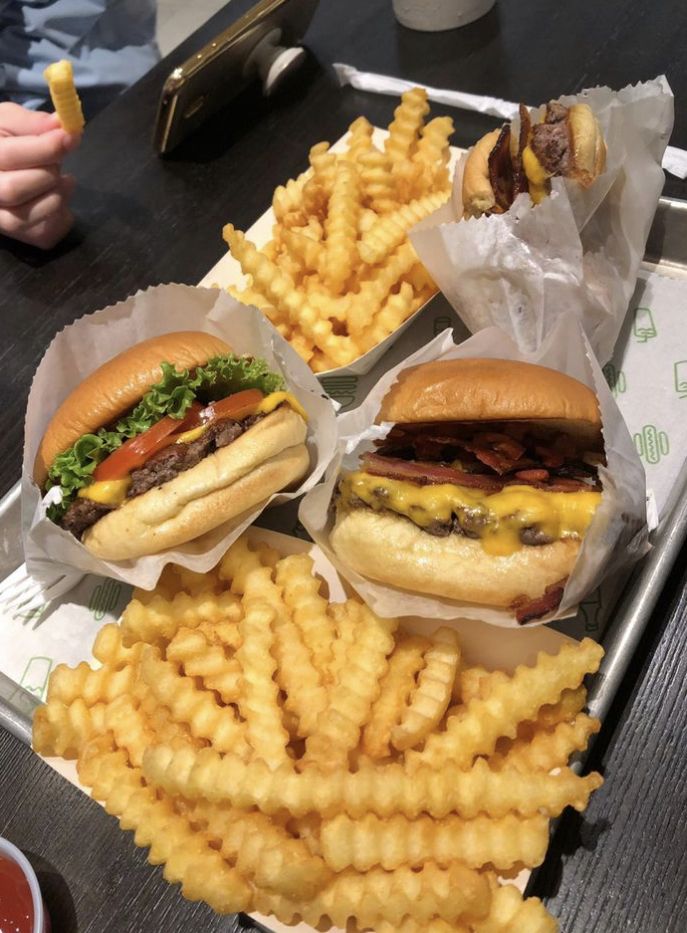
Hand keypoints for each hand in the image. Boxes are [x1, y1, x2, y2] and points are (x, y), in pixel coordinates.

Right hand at [0, 102, 80, 249]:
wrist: (0, 167)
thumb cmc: (1, 140)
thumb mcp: (7, 121)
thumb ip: (30, 122)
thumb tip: (59, 124)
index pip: (7, 156)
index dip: (43, 148)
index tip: (69, 137)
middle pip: (14, 189)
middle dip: (46, 172)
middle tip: (57, 162)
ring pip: (27, 217)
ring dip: (56, 195)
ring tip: (62, 178)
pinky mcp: (16, 235)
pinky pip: (42, 235)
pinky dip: (60, 216)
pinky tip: (59, 196)